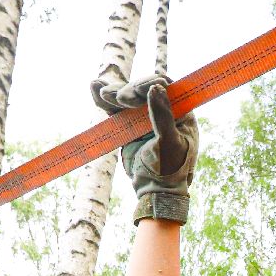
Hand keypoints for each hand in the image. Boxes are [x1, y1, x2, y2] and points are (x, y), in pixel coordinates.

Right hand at [93, 74, 198, 224]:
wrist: (153, 191)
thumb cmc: (170, 170)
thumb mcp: (169, 143)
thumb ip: (163, 116)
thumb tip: (156, 87)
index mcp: (181, 112)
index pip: (167, 88)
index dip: (150, 84)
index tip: (138, 92)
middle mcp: (163, 110)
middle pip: (142, 89)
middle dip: (129, 91)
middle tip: (121, 100)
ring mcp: (144, 117)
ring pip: (127, 97)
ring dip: (114, 93)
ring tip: (103, 93)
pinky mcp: (128, 125)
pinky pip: (116, 109)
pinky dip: (105, 100)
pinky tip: (94, 86)